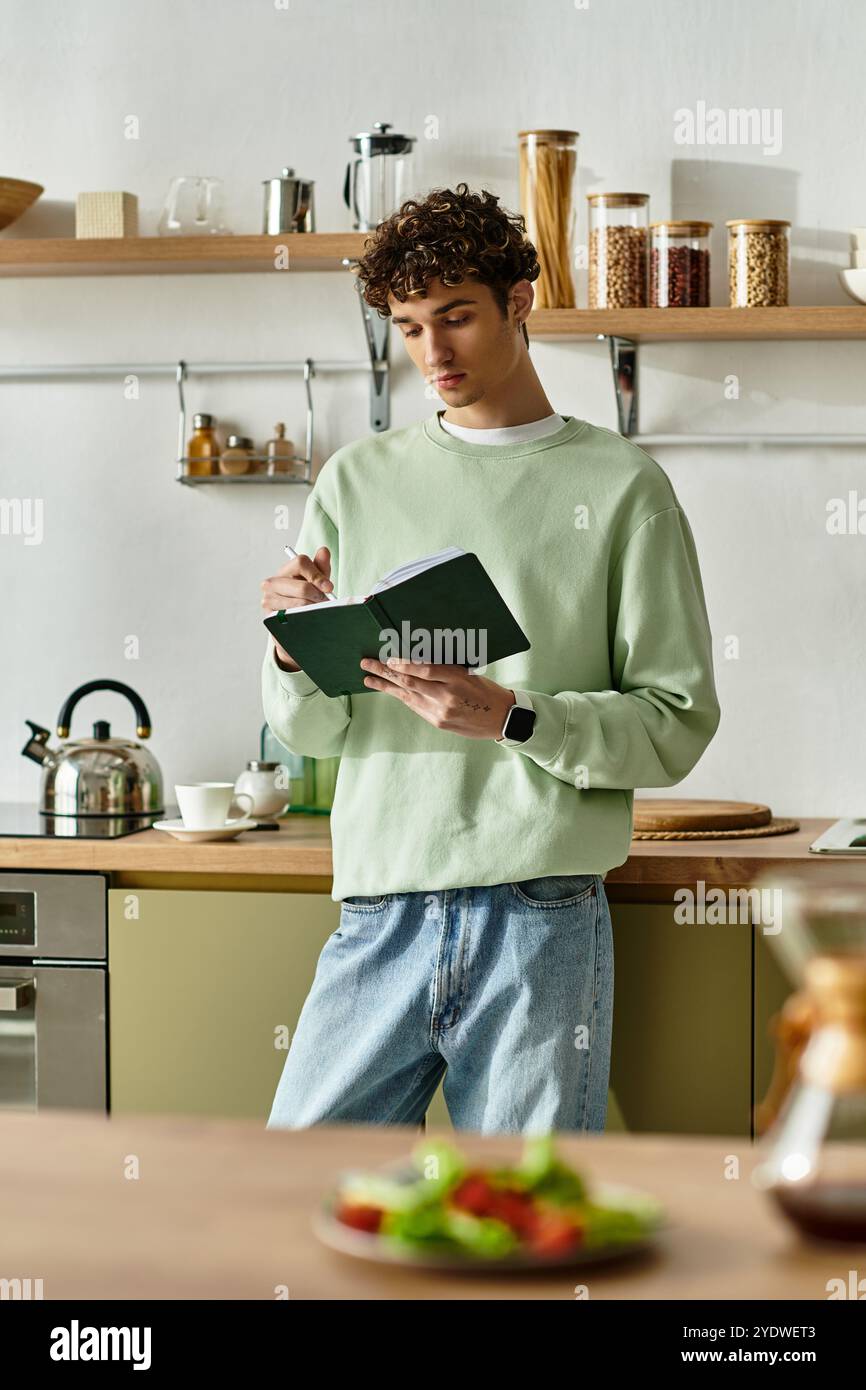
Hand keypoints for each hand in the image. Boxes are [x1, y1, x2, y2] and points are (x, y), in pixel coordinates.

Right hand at [261, 546, 332, 670]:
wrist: (294, 624)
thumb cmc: (306, 598)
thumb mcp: (315, 582)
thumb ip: (320, 567)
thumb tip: (324, 550)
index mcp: (284, 571)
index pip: (301, 562)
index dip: (318, 575)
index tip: (329, 587)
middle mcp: (271, 583)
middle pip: (302, 587)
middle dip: (318, 596)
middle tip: (326, 603)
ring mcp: (268, 600)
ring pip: (300, 604)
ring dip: (314, 609)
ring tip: (319, 611)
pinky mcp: (270, 618)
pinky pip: (294, 618)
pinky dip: (307, 619)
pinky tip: (310, 619)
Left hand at [359, 657, 514, 739]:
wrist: (501, 718)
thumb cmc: (486, 690)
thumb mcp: (470, 673)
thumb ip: (445, 669)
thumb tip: (417, 659)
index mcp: (458, 679)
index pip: (426, 670)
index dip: (404, 664)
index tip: (389, 658)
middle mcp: (447, 697)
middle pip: (410, 683)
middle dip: (385, 672)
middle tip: (367, 663)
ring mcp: (441, 712)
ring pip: (406, 696)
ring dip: (385, 686)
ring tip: (368, 678)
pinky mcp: (438, 722)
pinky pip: (414, 706)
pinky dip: (400, 696)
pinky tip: (388, 689)